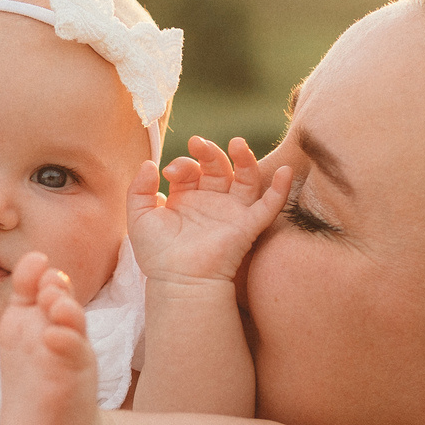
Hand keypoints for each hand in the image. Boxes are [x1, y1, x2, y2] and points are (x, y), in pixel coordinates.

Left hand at [128, 138, 290, 287]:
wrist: (178, 281)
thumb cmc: (157, 254)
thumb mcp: (139, 217)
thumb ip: (138, 189)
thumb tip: (149, 164)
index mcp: (186, 199)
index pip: (190, 169)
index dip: (182, 164)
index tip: (169, 173)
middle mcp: (210, 202)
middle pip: (217, 167)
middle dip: (209, 153)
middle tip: (197, 143)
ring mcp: (231, 212)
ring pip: (245, 178)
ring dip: (245, 159)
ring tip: (237, 143)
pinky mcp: (247, 226)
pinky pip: (270, 206)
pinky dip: (280, 189)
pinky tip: (286, 171)